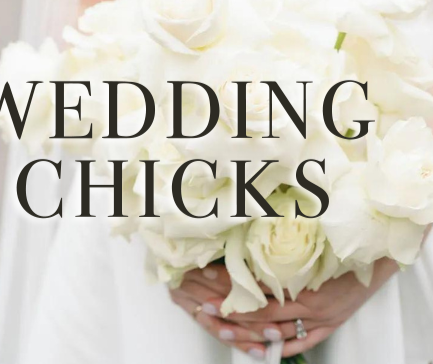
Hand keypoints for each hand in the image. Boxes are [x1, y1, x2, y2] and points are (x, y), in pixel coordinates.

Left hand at [169, 258, 398, 358]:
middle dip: (230, 310)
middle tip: (203, 307)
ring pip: (276, 332)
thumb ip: (285, 244)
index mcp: (303, 278)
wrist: (379, 257)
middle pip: (261, 311)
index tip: (206, 280)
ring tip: (220, 329)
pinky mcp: (328, 327)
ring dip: (247, 332)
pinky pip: (300, 344)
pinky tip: (258, 349)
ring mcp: (319, 319)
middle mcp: (308, 303)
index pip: (258, 286)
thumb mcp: (314, 240)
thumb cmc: (344, 243)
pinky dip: (278, 348)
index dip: (232, 285)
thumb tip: (251, 233)